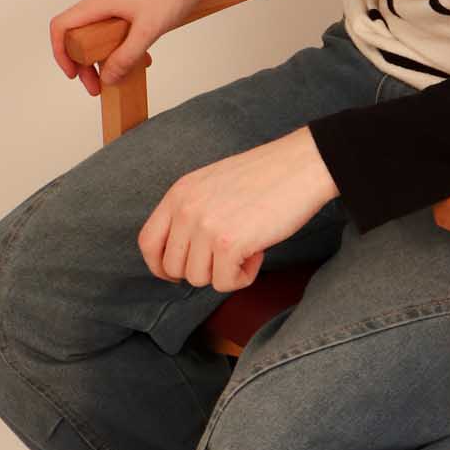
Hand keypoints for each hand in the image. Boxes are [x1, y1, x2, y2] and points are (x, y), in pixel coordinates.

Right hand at [50, 0, 214, 97]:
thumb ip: (127, 56)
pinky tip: (141, 54)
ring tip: (122, 73)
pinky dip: (120, 41)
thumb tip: (108, 77)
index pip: (61, 26)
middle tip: (99, 85)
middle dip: (85, 63)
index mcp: (98, 0)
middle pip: (78, 32)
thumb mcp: (149, 29)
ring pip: (97, 29)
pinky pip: (113, 21)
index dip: (60, 53)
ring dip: (105, 54)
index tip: (73, 74)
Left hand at [139, 128, 339, 291]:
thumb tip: (185, 254)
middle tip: (228, 256)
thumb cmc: (266, 176)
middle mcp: (185, 209)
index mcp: (179, 193)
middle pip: (173, 267)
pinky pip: (224, 283)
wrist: (301, 166)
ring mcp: (205, 226)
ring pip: (198, 279)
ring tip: (247, 248)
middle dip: (201, 271)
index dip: (159, 265)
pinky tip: (258, 253)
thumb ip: (193, 212)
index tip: (177, 273)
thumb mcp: (213, 185)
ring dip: (224, 273)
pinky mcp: (228, 243)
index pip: (147, 241)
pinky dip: (243, 277)